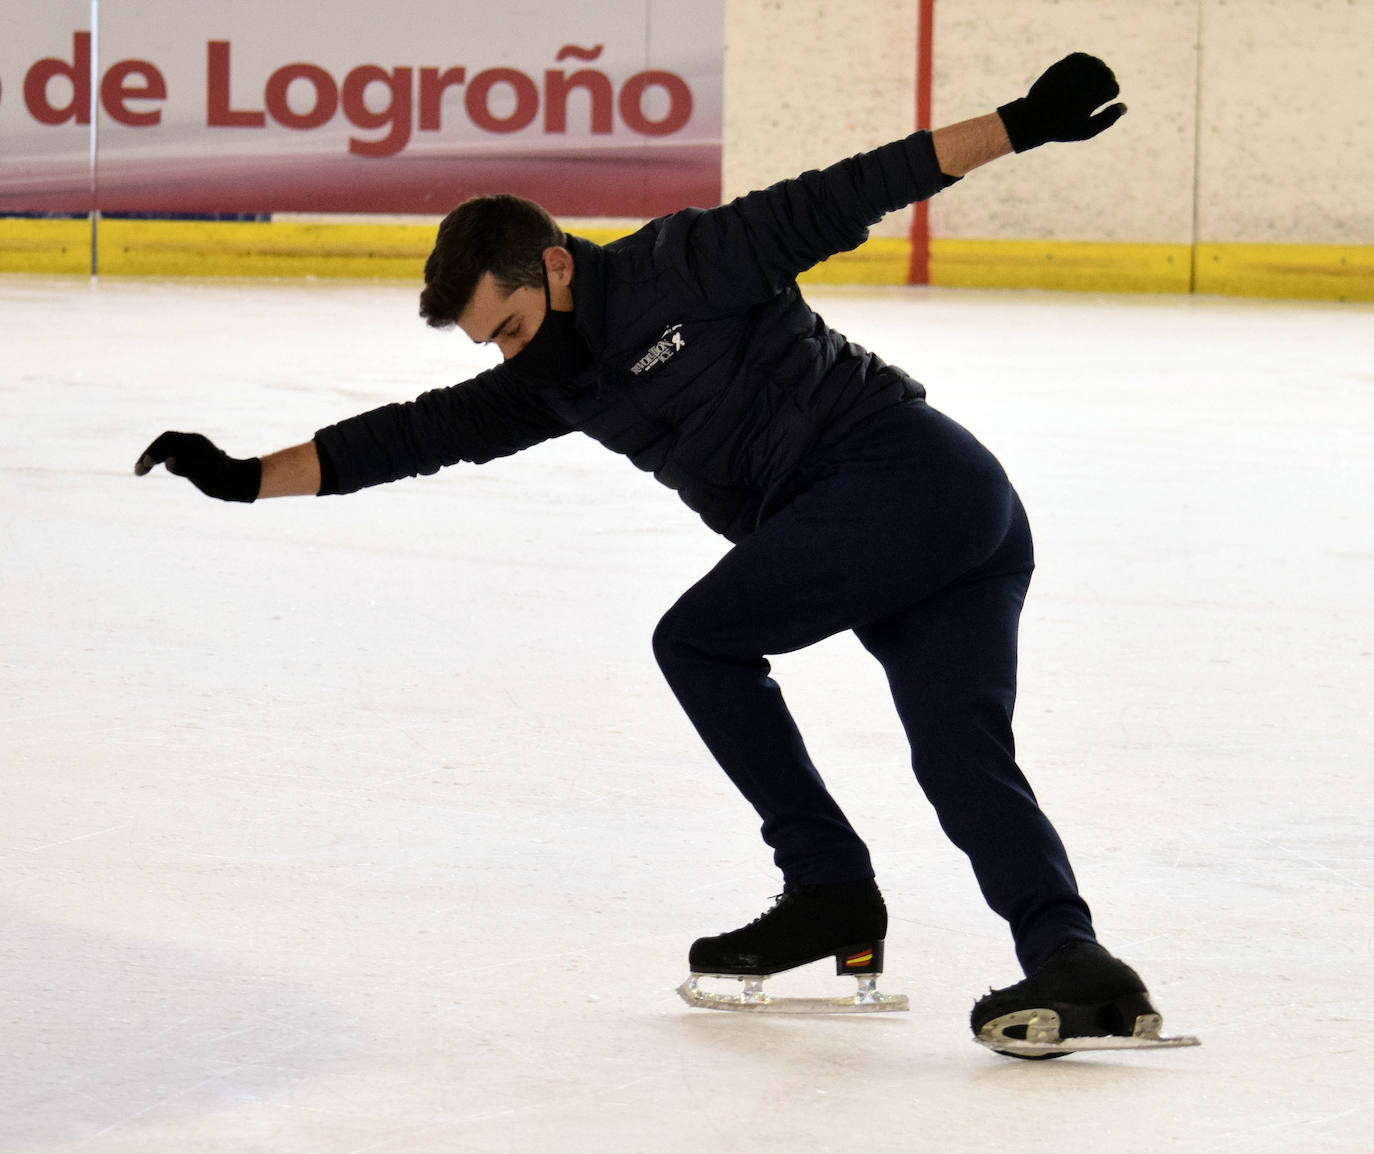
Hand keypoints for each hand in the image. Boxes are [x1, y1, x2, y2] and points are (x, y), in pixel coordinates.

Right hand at [134, 431, 260, 501]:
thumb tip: (168, 462)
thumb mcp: (207, 476)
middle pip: (164, 442)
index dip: (154, 451)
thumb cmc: (225, 480)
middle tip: (139, 470)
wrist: (239, 482)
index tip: (146, 464)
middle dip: (149, 453)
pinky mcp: (190, 455)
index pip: (168, 440)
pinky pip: (169, 453)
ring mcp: (191, 448)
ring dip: (152, 457)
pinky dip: (158, 459)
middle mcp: (192, 442)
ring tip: (140, 472)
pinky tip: (150, 468)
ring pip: (165, 447)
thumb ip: (187, 468)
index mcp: (196, 442)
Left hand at [996, 53, 1125, 152]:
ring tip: (1091, 77)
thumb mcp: (1086, 130)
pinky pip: (1079, 57)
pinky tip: (1082, 70)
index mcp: (1089, 102)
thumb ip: (1108, 119)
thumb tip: (1125, 106)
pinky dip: (1084, 61)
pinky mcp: (1059, 68)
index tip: (1103, 96)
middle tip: (1097, 86)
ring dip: (1096, 68)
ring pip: (1094, 62)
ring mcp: (1069, 76)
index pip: (1113, 87)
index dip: (1112, 90)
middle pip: (1105, 73)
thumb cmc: (1061, 128)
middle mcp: (1080, 86)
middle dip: (1105, 78)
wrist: (1031, 120)